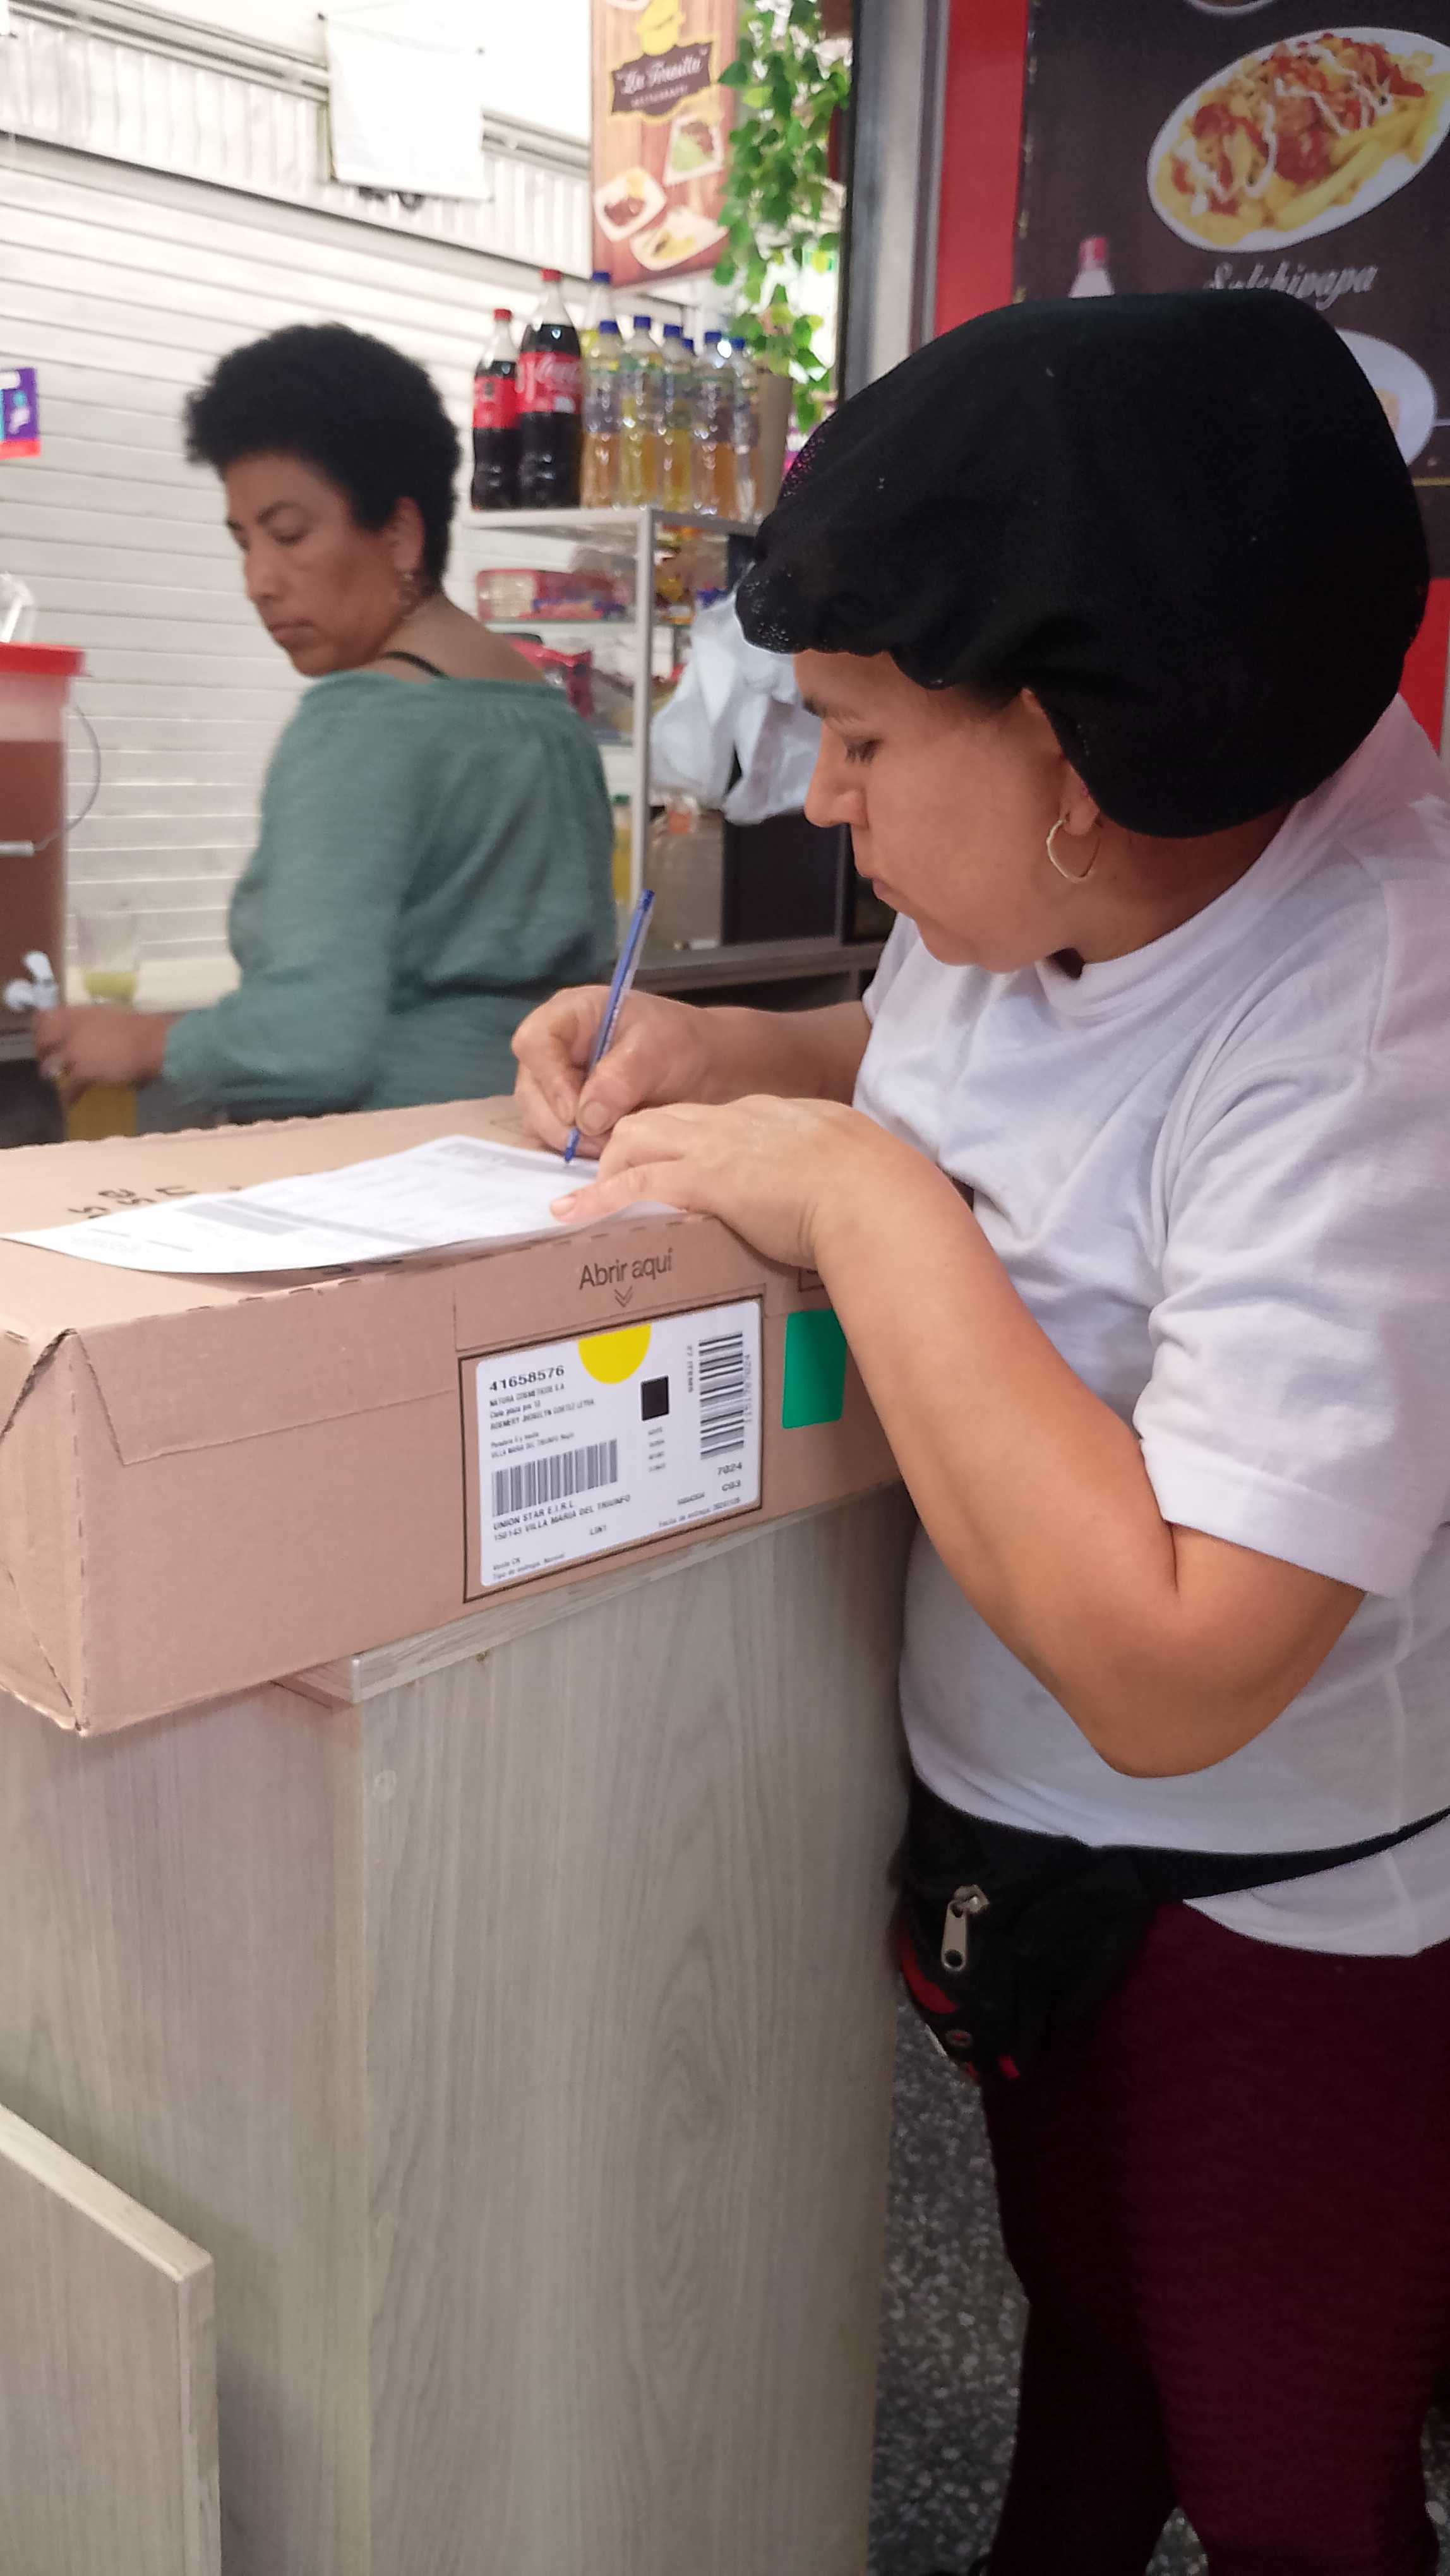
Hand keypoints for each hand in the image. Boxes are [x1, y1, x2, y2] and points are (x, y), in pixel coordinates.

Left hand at [33, 1007, 171, 1099]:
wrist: (151, 1043)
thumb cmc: (140, 1028)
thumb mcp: (111, 1017)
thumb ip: (94, 1024)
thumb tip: (92, 1033)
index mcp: (79, 1013)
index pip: (47, 1016)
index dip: (40, 1027)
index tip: (42, 1035)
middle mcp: (71, 1030)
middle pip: (44, 1042)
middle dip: (42, 1052)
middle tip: (47, 1060)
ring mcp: (74, 1052)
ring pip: (52, 1065)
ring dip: (51, 1073)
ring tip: (54, 1079)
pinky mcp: (83, 1072)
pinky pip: (69, 1087)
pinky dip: (68, 1096)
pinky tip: (69, 1102)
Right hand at [512, 986, 715, 1157]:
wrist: (704, 1067)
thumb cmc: (681, 1044)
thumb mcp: (658, 1051)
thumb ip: (620, 1079)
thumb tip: (585, 1118)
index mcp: (571, 1015)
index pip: (534, 1042)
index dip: (549, 1080)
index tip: (576, 1112)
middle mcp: (554, 1048)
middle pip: (529, 1088)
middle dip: (559, 1122)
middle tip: (600, 1144)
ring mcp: (556, 1082)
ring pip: (536, 1118)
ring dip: (567, 1141)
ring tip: (608, 1149)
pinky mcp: (565, 1113)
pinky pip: (552, 1136)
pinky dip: (572, 1150)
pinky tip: (602, 1154)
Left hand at [552, 1093, 898, 1271]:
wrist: (871, 1191)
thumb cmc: (872, 1188)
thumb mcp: (847, 1164)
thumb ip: (825, 1171)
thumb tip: (832, 1196)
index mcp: (771, 1115)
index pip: (708, 1120)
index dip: (681, 1143)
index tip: (674, 1167)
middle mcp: (734, 1121)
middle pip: (660, 1118)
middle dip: (631, 1148)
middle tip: (619, 1186)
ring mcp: (714, 1147)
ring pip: (637, 1139)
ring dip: (610, 1171)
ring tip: (593, 1205)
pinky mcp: (702, 1180)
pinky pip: (634, 1184)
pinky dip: (598, 1201)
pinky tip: (574, 1218)